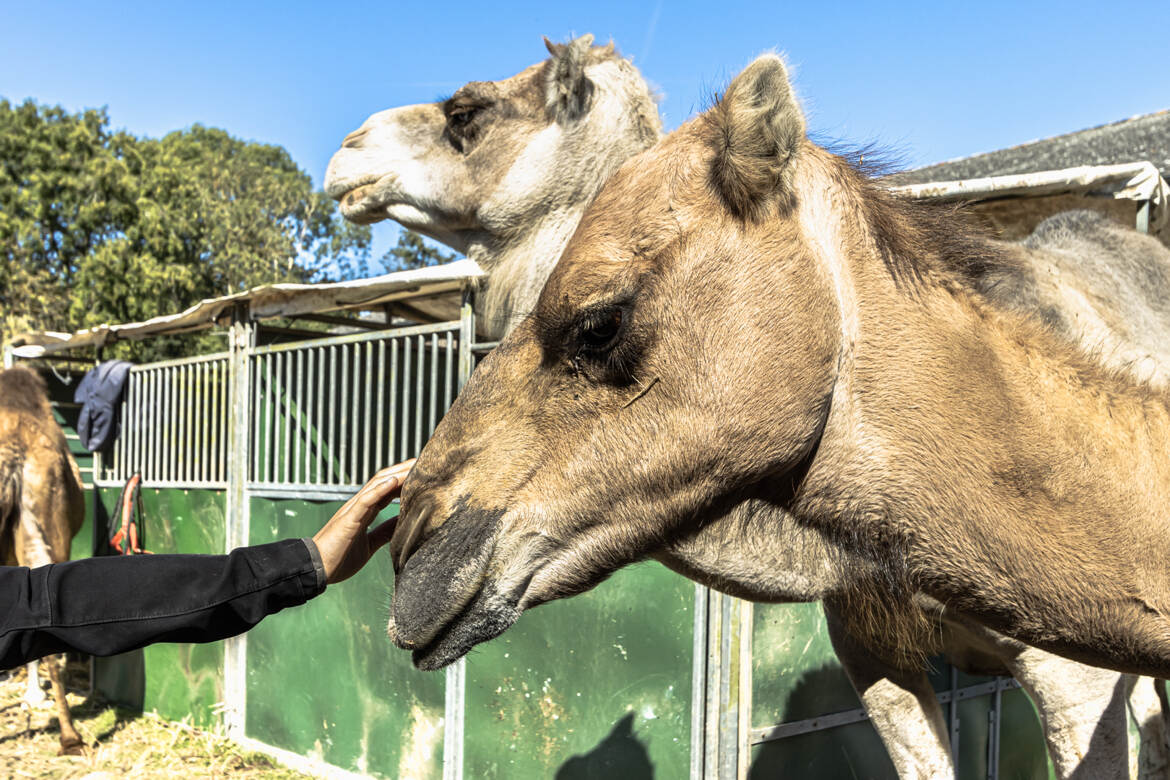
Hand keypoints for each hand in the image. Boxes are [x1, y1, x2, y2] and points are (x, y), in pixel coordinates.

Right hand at [313, 460, 414, 584]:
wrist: (315, 570)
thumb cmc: (339, 559)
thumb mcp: (369, 544)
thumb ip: (383, 532)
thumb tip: (402, 524)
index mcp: (365, 512)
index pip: (388, 490)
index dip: (405, 481)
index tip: (425, 474)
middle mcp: (359, 506)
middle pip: (385, 481)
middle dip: (405, 471)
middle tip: (427, 462)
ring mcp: (353, 510)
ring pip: (377, 485)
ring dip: (397, 474)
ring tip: (415, 464)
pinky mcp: (348, 519)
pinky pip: (365, 500)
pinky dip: (379, 489)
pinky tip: (394, 481)